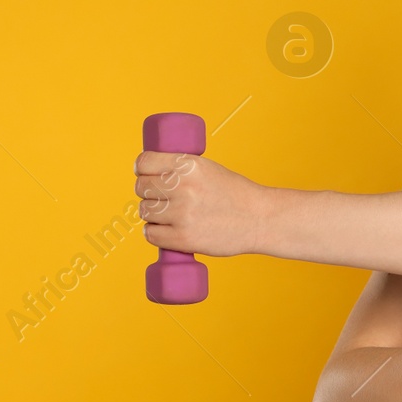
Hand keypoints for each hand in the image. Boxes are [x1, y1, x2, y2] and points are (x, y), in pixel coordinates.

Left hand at [133, 150, 260, 256]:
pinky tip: (166, 230)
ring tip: (168, 215)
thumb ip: (181, 170)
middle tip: (161, 197)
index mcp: (189, 165)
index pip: (144, 163)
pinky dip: (155, 233)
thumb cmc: (235, 194)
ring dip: (152, 214)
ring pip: (144, 211)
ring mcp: (182, 214)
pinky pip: (151, 234)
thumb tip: (150, 175)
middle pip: (141, 187)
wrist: (260, 219)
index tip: (144, 173)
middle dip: (148, 192)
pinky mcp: (183, 238)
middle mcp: (183, 187)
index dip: (141, 169)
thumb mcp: (209, 168)